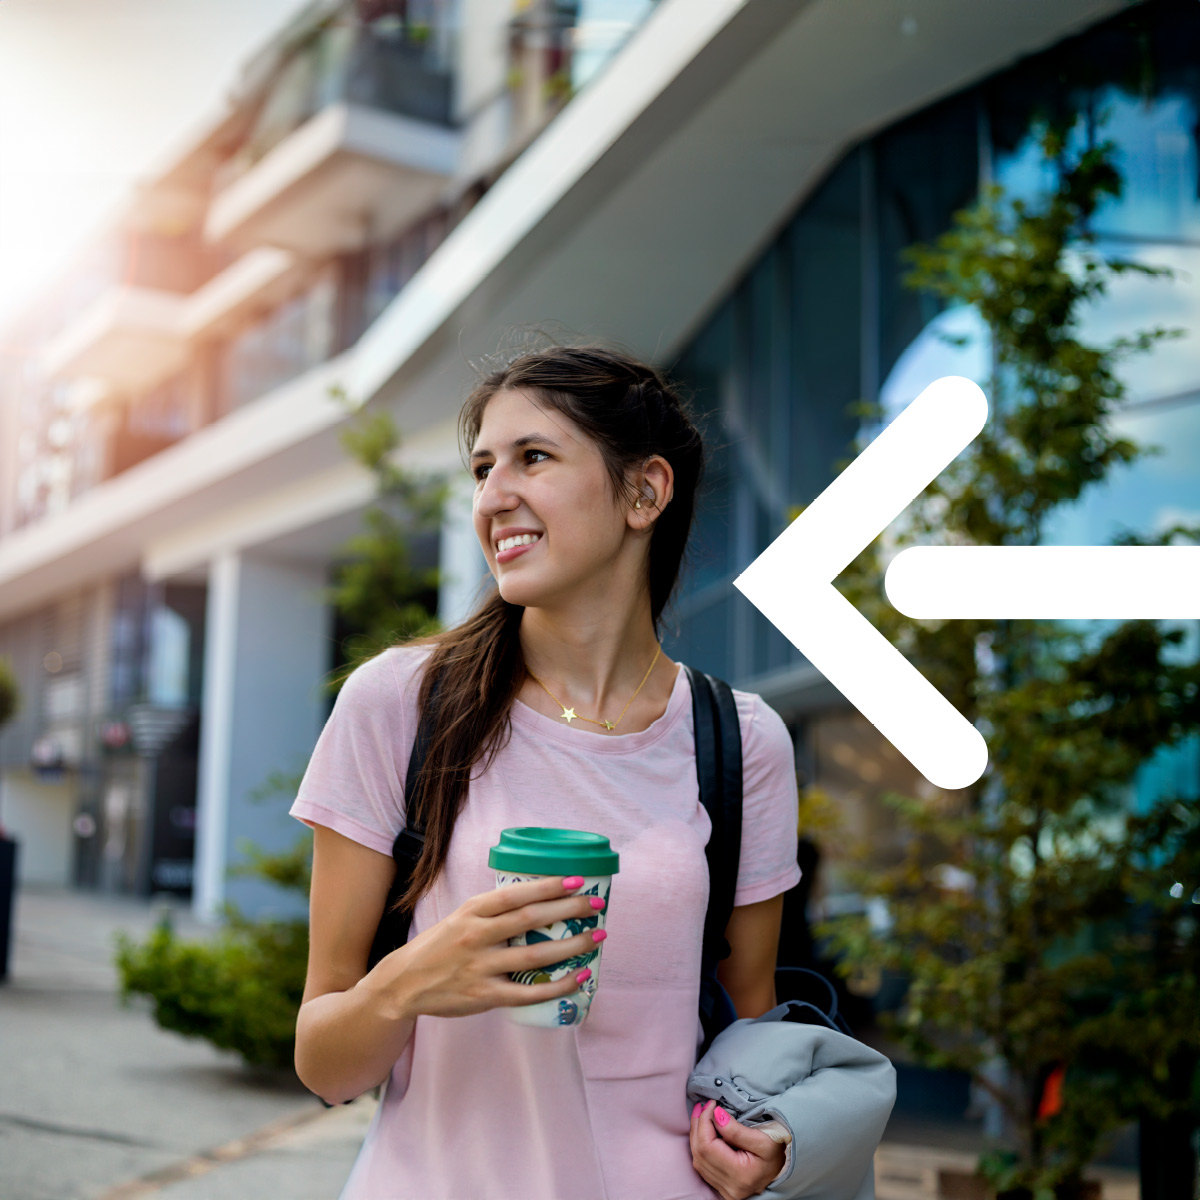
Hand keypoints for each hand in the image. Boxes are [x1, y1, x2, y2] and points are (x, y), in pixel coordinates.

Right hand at [374, 874, 604, 1019]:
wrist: (403, 984)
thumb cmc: (440, 946)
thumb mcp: (460, 916)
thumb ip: (493, 910)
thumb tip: (538, 898)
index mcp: (472, 910)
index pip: (516, 893)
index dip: (549, 886)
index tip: (578, 880)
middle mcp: (477, 935)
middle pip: (531, 919)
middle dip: (569, 910)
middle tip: (598, 904)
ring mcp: (481, 967)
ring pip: (535, 956)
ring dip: (571, 945)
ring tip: (598, 937)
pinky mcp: (484, 996)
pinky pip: (529, 993)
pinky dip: (557, 986)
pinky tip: (579, 978)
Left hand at [690, 1100, 786, 1199]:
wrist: (783, 1169)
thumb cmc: (777, 1151)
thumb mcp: (763, 1138)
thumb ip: (737, 1129)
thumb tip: (716, 1115)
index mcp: (740, 1175)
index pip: (708, 1146)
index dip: (704, 1122)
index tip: (712, 1104)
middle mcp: (730, 1187)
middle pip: (700, 1153)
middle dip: (698, 1125)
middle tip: (703, 1106)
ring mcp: (725, 1191)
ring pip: (697, 1160)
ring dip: (696, 1135)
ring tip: (701, 1115)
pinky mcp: (722, 1189)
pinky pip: (702, 1166)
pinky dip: (699, 1146)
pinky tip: (703, 1132)